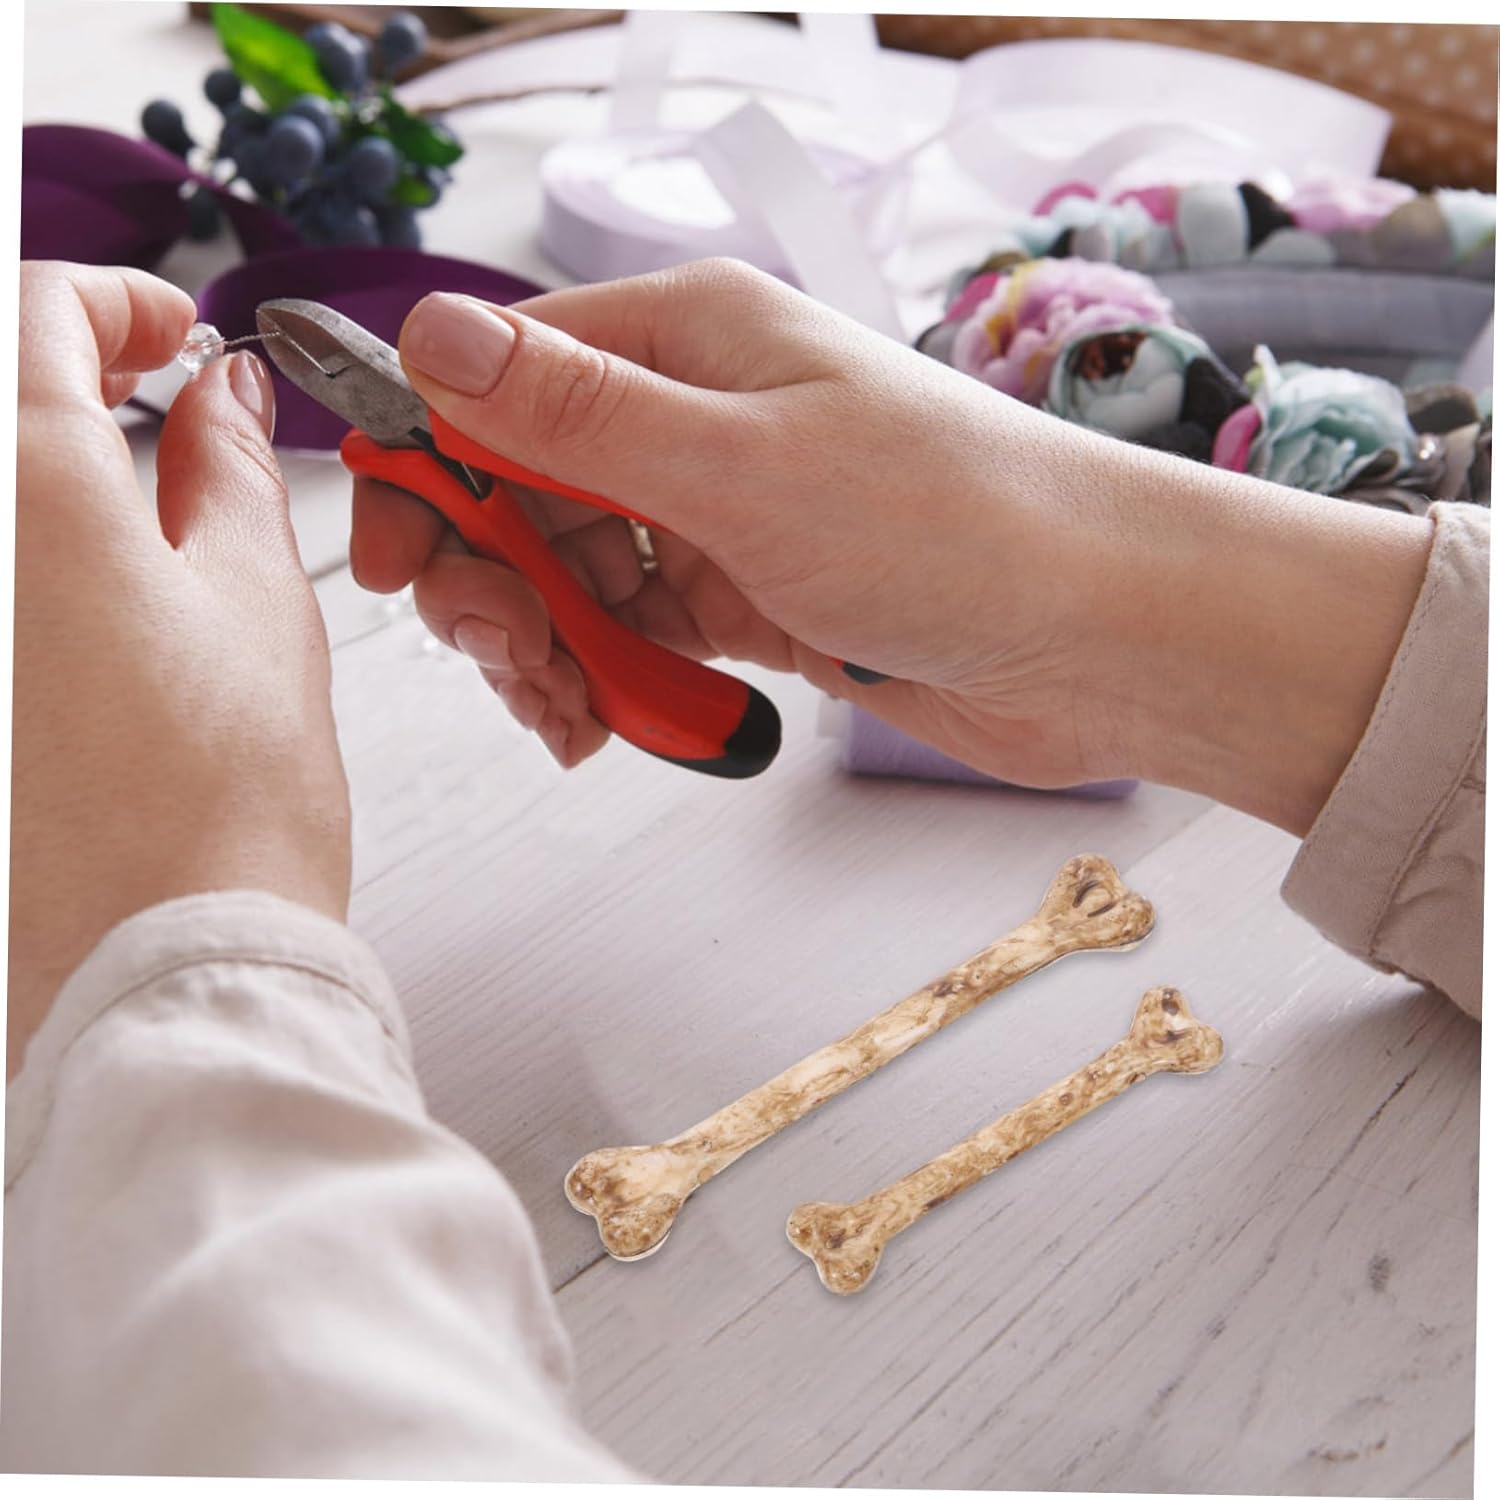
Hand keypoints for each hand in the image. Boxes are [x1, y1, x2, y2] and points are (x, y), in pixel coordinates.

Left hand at [9, 262, 349, 1074]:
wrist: (167, 957)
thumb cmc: (224, 801)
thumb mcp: (258, 594)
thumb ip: (230, 468)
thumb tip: (219, 397)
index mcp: (27, 492)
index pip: (34, 315)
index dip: (116, 301)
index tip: (174, 329)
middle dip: (63, 361)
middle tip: (151, 387)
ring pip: (3, 497)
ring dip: (49, 457)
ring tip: (135, 487)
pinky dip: (37, 545)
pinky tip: (98, 577)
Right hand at [353, 259, 1130, 779]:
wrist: (1096, 635)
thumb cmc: (957, 522)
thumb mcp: (742, 465)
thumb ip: (577, 414)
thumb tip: (429, 335)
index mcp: (688, 342)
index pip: (500, 382)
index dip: (428, 467)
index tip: (394, 560)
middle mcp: (697, 417)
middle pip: (523, 488)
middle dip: (490, 578)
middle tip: (508, 658)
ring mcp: (722, 511)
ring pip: (571, 571)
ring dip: (545, 646)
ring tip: (569, 713)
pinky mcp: (750, 595)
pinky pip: (634, 629)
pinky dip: (606, 677)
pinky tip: (605, 723)